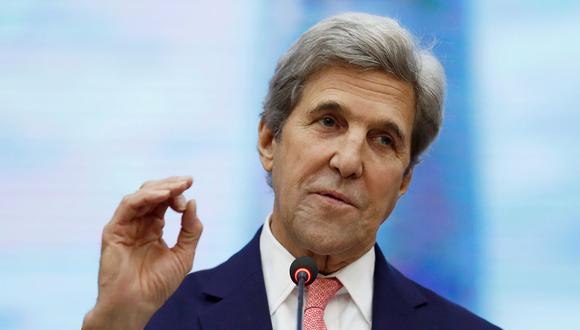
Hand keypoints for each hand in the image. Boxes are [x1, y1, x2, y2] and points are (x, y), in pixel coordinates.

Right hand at [82, 176, 201, 329]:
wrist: (136, 304)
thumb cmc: (157, 285)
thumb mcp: (183, 254)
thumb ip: (190, 229)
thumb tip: (193, 201)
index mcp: (153, 228)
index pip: (164, 201)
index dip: (177, 194)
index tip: (190, 194)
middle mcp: (138, 224)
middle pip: (152, 193)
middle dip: (171, 185)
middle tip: (187, 181)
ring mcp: (125, 226)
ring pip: (140, 196)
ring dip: (160, 188)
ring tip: (176, 188)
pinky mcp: (114, 230)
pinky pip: (128, 205)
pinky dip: (145, 197)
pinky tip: (162, 196)